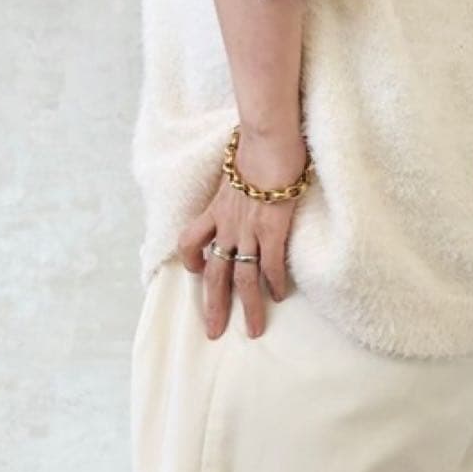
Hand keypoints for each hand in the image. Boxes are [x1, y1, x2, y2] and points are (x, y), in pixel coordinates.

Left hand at [176, 130, 306, 339]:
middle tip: (214, 331)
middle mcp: (227, 224)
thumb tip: (249, 175)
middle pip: (214, 272)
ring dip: (248, 306)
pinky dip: (276, 283)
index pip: (191, 239)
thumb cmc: (255, 145)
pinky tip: (281, 295)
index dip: (192, 259)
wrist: (267, 140)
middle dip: (214, 304)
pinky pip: (271, 265)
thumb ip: (238, 179)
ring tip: (254, 328)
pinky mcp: (272, 229)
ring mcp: (248, 229)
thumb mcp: (236, 166)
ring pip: (243, 277)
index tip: (196, 271)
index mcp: (215, 208)